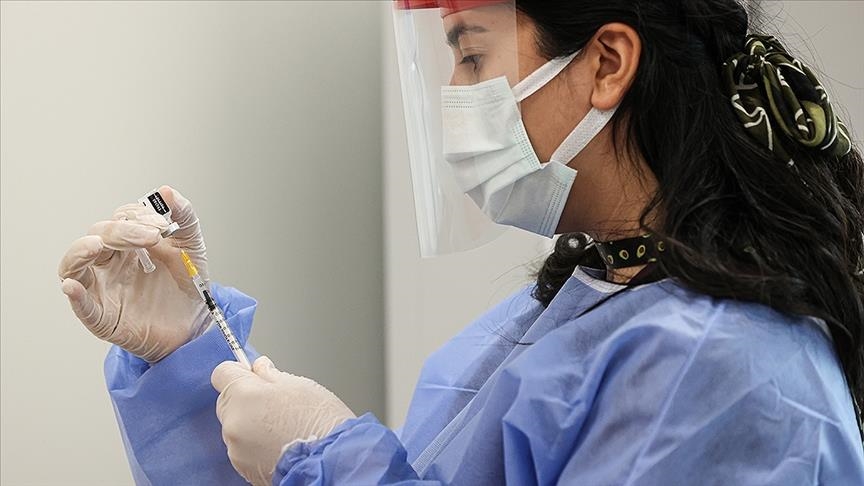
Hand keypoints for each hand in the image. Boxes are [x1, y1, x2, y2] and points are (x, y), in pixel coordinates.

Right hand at [59, 186, 209, 361]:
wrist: (197, 323)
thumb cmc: (187, 285)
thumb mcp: (191, 246)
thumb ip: (183, 217)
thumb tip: (166, 191)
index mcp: (129, 244)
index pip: (119, 219)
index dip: (136, 216)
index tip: (161, 223)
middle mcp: (110, 263)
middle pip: (98, 237)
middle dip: (121, 231)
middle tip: (151, 236)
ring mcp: (103, 289)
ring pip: (74, 265)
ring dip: (80, 252)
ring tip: (96, 245)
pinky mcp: (104, 318)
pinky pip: (82, 307)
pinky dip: (75, 297)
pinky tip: (73, 287)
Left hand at [211, 356, 355, 485]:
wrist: (330, 462)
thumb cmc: (320, 423)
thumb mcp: (300, 385)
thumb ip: (271, 374)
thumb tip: (260, 368)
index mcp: (244, 396)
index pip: (222, 373)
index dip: (239, 371)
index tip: (252, 375)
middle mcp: (233, 423)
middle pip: (228, 401)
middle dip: (246, 399)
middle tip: (274, 403)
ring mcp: (236, 449)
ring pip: (235, 427)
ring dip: (251, 424)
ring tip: (281, 429)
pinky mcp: (242, 468)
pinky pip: (243, 448)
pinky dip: (256, 445)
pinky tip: (278, 445)